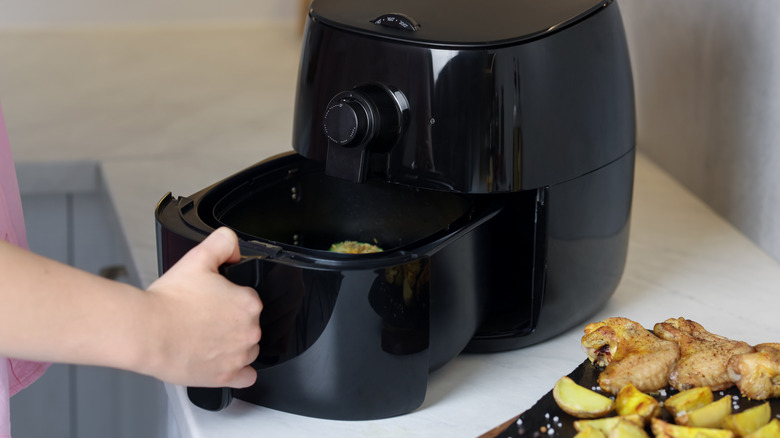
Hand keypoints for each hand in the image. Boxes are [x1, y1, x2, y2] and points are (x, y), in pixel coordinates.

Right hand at [142, 227, 261, 387]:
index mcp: (248, 303)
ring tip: (206, 338)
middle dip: (230, 321)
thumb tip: (234, 247)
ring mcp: (238, 356)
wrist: (146, 331)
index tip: (212, 301)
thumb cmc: (168, 301)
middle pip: (248, 324)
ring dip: (233, 344)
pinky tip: (221, 361)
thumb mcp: (198, 257)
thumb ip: (223, 242)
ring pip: (247, 349)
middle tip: (204, 318)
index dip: (228, 298)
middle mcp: (249, 331)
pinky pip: (246, 376)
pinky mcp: (225, 377)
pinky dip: (237, 371)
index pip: (248, 299)